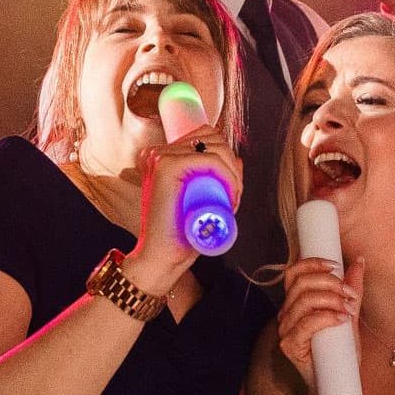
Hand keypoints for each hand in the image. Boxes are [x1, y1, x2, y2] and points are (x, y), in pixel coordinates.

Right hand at [128, 125, 244, 290]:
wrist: (161, 257)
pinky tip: (231, 195)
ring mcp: (159, 157)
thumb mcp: (201, 201)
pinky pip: (210, 160)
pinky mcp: (166, 166)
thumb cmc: (180, 235)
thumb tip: (238, 159)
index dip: (225, 160)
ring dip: (232, 172)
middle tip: (234, 196)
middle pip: (210, 138)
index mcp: (160, 157)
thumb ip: (217, 180)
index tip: (232, 190)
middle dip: (231, 164)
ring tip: (232, 199)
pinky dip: (228, 176)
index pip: (203, 138)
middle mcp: (156, 152)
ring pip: (214, 148)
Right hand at [277, 256, 363, 385]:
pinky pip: (307, 323)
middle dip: (329, 283)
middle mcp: (286, 314)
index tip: (336, 266)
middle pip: (301, 283)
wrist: (337, 384)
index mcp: (296, 303)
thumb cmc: (340, 352)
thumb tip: (359, 263)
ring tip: (349, 309)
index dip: (312, 263)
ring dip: (331, 300)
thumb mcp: (349, 314)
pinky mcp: (290, 346)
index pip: (294, 273)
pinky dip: (327, 317)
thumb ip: (351, 289)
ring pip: (304, 300)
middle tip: (349, 294)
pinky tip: (342, 320)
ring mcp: (286, 331)